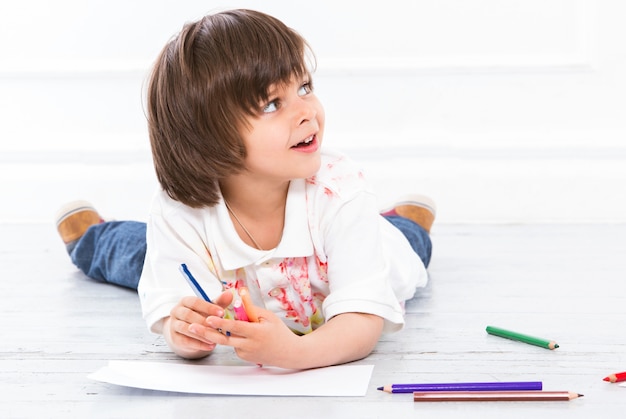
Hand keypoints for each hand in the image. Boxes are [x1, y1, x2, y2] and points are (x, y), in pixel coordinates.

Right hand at [163, 290, 232, 358]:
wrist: (188, 332)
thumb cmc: (201, 316)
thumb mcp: (210, 309)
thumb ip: (219, 302)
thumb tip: (230, 293)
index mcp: (185, 301)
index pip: (195, 302)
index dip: (208, 307)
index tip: (222, 313)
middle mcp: (177, 311)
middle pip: (188, 315)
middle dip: (204, 321)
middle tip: (218, 327)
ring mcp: (174, 325)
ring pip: (185, 329)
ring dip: (201, 334)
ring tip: (215, 338)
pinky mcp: (174, 338)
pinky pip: (185, 341)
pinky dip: (199, 344)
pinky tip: (211, 346)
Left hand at [200, 311, 384, 368]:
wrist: (289, 354)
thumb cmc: (279, 331)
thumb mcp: (268, 316)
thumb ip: (251, 307)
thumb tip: (238, 293)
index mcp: (256, 333)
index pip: (234, 327)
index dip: (221, 323)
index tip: (209, 318)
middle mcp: (249, 345)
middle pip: (223, 339)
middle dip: (206, 332)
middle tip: (192, 326)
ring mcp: (245, 354)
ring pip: (229, 340)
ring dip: (223, 332)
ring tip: (216, 324)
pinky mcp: (244, 358)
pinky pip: (235, 344)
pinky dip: (235, 337)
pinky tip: (245, 335)